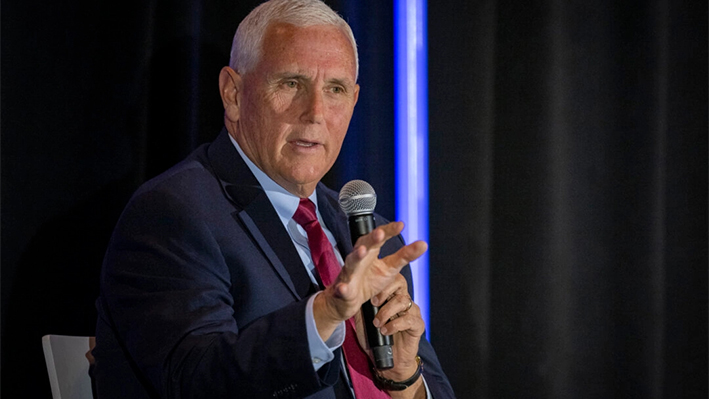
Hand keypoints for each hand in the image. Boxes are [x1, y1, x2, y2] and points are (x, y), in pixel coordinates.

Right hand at [312, 222, 426, 340]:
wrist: (349, 300)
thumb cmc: (370, 280)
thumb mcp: (391, 268)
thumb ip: (405, 255)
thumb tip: (423, 244)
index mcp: (371, 251)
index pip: (380, 237)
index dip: (389, 230)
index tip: (401, 225)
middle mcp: (359, 258)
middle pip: (364, 245)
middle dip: (371, 239)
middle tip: (380, 233)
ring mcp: (350, 273)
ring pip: (351, 262)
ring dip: (356, 256)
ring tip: (362, 251)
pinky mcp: (343, 289)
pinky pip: (342, 288)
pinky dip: (342, 288)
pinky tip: (343, 288)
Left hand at [358, 275, 425, 397]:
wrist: (387, 361)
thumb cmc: (375, 339)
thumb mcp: (363, 320)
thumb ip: (360, 306)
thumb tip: (350, 292)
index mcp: (392, 296)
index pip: (392, 279)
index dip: (383, 282)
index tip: (370, 295)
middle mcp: (404, 301)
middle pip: (400, 284)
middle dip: (385, 292)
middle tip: (374, 303)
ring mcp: (412, 312)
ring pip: (403, 301)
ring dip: (387, 312)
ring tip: (377, 323)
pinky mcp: (418, 325)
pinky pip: (409, 319)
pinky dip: (395, 324)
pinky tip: (385, 331)